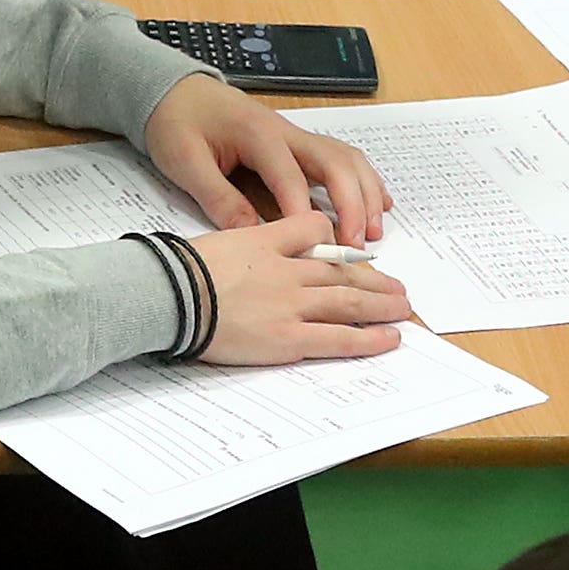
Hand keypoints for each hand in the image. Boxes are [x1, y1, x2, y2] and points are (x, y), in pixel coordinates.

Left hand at [145, 72, 394, 246]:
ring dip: (365, 193)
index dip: (302, 210)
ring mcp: (297, 136)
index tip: (313, 243)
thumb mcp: (185, 161)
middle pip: (335, 163)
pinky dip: (364, 181)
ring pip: (347, 159)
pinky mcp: (298, 143)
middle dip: (351, 203)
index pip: (289, 176)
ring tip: (374, 230)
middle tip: (356, 242)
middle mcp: (287, 133)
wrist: (176, 89)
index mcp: (258, 135)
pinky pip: (342, 159)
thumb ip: (217, 196)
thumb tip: (250, 232)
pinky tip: (379, 203)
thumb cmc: (178, 123)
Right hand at [189, 210, 416, 364]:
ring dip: (381, 306)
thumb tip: (250, 244)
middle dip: (374, 280)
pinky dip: (367, 339)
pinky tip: (389, 340)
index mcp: (268, 241)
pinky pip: (337, 338)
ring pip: (349, 300)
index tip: (350, 253)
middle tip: (397, 289)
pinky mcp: (287, 338)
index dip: (334, 242)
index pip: (314, 229)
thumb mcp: (218, 238)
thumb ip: (245, 237)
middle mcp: (288, 270)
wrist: (166, 294)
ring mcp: (290, 304)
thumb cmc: (179, 270)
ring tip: (402, 310)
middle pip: (342, 270)